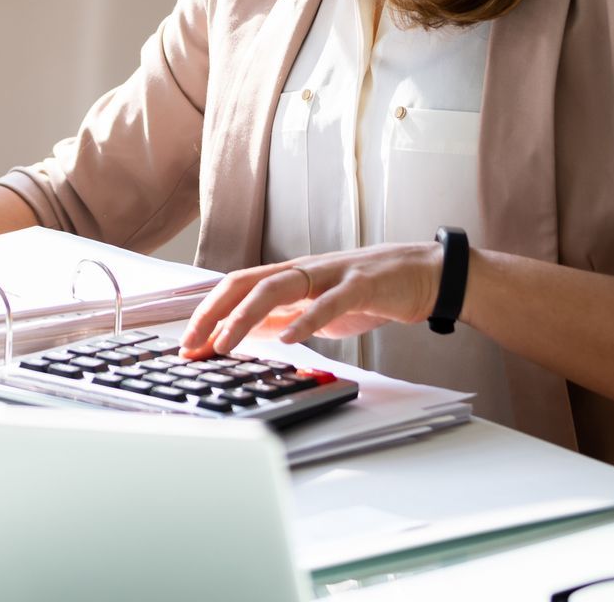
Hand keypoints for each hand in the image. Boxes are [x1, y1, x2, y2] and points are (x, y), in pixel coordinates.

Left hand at [179, 242, 444, 356]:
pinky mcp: (361, 285)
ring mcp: (331, 275)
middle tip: (192, 344)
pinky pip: (330, 302)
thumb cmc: (372, 292)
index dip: (208, 311)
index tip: (187, 343)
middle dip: (213, 313)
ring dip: (245, 317)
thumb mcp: (319, 308)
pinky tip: (292, 339)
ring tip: (225, 344)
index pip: (237, 287)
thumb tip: (250, 332)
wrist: (425, 275)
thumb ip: (287, 317)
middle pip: (245, 283)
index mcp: (291, 277)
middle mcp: (304, 270)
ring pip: (277, 288)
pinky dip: (308, 320)